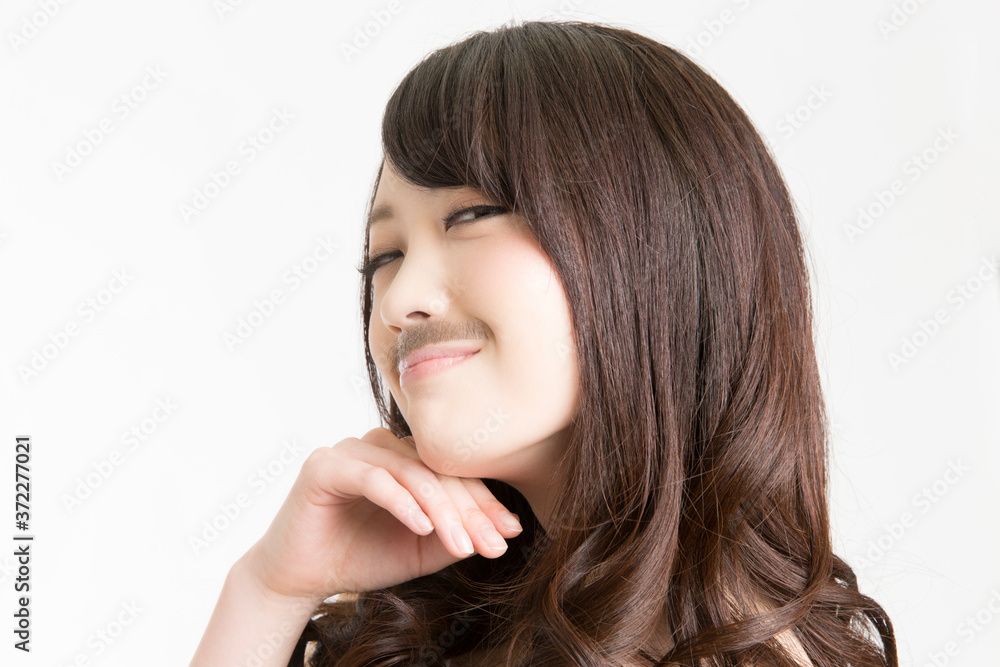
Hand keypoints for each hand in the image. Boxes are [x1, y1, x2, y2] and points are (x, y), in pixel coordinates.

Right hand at [239, 427, 523, 601]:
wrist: (301, 577)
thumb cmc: (361, 556)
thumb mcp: (420, 551)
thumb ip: (455, 534)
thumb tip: (503, 529)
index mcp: (405, 458)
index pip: (453, 474)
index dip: (485, 503)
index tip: (511, 532)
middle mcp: (381, 445)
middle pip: (438, 472)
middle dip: (470, 512)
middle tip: (494, 544)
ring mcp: (352, 450)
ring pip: (411, 473)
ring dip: (442, 511)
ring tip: (462, 545)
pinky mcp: (325, 465)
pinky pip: (373, 478)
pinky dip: (401, 502)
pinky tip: (422, 526)